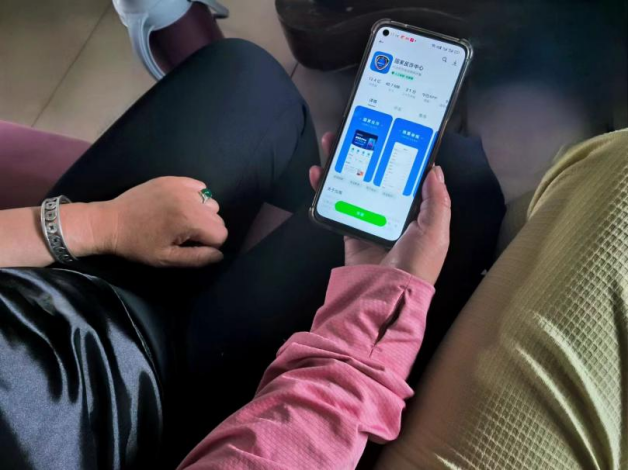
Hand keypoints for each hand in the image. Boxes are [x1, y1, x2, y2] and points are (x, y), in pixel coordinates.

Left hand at [93, 177, 227, 266]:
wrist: (111, 222)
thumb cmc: (138, 245)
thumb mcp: (167, 259)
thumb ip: (197, 258)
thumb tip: (220, 255)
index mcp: (188, 220)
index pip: (221, 233)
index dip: (210, 245)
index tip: (191, 246)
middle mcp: (189, 200)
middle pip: (218, 217)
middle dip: (206, 229)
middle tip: (184, 234)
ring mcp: (181, 186)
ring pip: (210, 202)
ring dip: (202, 213)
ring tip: (181, 219)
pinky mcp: (173, 179)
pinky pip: (199, 187)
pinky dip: (195, 197)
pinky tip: (179, 205)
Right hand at [310, 132, 450, 283]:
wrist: (385, 293)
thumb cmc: (415, 262)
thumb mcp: (435, 230)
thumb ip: (436, 201)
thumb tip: (434, 169)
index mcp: (419, 215)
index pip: (409, 179)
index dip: (400, 156)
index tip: (391, 133)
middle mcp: (394, 216)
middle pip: (378, 176)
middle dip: (366, 153)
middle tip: (354, 129)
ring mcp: (370, 221)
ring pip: (355, 185)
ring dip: (342, 164)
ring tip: (331, 142)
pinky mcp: (350, 230)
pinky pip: (337, 205)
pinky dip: (325, 189)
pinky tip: (318, 172)